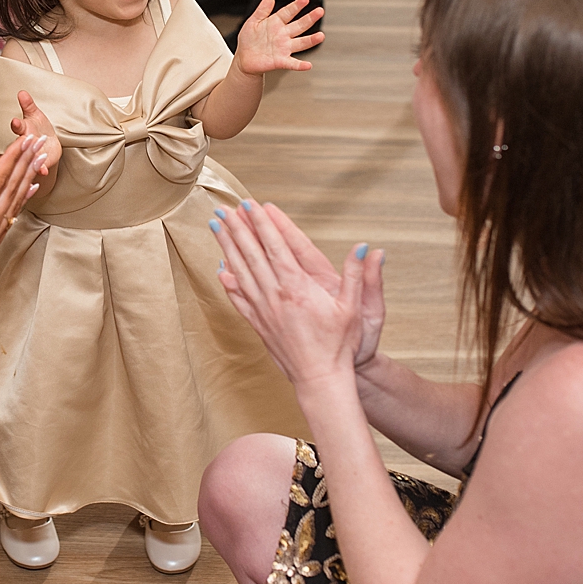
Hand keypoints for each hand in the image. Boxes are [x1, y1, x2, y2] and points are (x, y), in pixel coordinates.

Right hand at [0, 133, 43, 318]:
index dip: (11, 156)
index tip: (24, 137)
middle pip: (13, 185)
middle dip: (26, 159)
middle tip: (40, 138)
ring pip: (16, 197)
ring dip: (28, 174)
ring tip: (40, 157)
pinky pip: (12, 213)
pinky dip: (23, 197)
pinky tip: (29, 189)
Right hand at [8, 90, 60, 178]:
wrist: (49, 144)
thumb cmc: (39, 129)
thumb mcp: (35, 115)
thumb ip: (28, 105)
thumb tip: (22, 92)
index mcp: (24, 130)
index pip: (18, 127)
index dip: (17, 124)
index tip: (15, 122)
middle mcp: (26, 144)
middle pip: (22, 144)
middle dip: (23, 143)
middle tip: (25, 143)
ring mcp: (32, 154)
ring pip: (29, 157)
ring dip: (32, 157)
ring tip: (36, 158)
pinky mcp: (40, 163)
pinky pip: (39, 167)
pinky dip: (41, 169)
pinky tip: (43, 171)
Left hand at [211, 201, 379, 397]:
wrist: (320, 378)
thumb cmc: (340, 345)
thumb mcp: (354, 307)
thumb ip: (357, 276)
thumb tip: (366, 248)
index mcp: (298, 287)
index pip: (276, 247)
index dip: (263, 224)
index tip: (251, 205)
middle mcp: (276, 295)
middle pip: (252, 254)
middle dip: (238, 229)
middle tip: (225, 208)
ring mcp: (264, 310)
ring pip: (240, 271)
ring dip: (228, 247)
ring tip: (216, 227)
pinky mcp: (258, 324)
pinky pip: (238, 298)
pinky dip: (228, 282)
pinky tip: (221, 269)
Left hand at [233, 0, 323, 76]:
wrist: (244, 58)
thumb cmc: (249, 40)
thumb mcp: (252, 22)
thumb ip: (261, 11)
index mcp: (276, 23)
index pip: (288, 12)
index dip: (296, 6)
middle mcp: (283, 35)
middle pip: (299, 25)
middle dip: (310, 18)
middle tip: (320, 11)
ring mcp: (284, 48)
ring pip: (300, 43)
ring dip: (311, 40)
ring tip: (321, 36)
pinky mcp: (281, 61)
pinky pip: (292, 63)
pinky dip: (300, 65)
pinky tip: (308, 65)